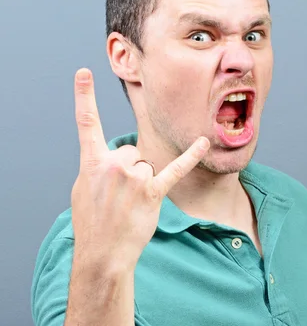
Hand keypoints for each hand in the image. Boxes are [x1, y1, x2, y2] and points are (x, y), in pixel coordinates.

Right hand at [70, 68, 209, 270]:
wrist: (103, 253)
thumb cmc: (93, 221)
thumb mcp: (84, 189)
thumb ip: (97, 166)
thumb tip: (112, 158)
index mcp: (91, 162)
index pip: (86, 123)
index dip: (84, 96)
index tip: (84, 72)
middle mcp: (113, 165)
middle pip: (132, 152)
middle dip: (129, 171)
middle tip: (119, 196)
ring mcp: (134, 179)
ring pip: (148, 164)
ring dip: (143, 182)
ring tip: (131, 203)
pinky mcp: (153, 192)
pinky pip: (175, 170)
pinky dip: (190, 157)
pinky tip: (204, 142)